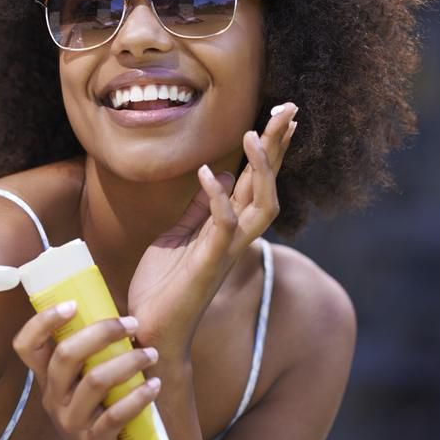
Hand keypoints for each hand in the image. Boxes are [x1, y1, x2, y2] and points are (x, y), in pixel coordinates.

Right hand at [12, 303, 159, 439]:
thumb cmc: (90, 415)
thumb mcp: (75, 388)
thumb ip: (85, 358)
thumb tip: (115, 314)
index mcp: (46, 379)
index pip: (26, 345)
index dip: (42, 322)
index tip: (71, 304)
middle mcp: (53, 397)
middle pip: (65, 355)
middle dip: (100, 332)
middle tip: (131, 323)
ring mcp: (71, 421)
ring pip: (94, 382)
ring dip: (127, 362)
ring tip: (150, 353)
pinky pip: (116, 415)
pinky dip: (138, 397)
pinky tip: (155, 386)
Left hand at [127, 103, 298, 356]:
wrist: (150, 330)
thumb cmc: (163, 287)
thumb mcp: (176, 237)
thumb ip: (197, 210)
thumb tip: (212, 175)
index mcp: (227, 228)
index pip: (256, 181)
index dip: (271, 149)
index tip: (282, 116)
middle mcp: (234, 237)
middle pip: (269, 185)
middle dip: (278, 147)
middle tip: (288, 109)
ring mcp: (225, 251)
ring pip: (259, 205)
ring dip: (259, 169)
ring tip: (254, 133)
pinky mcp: (208, 264)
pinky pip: (223, 227)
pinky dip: (218, 198)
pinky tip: (208, 173)